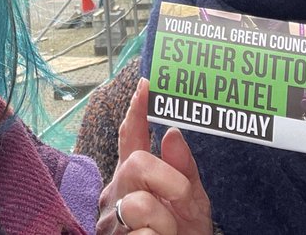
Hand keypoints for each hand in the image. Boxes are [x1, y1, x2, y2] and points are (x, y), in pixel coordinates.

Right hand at [97, 78, 212, 234]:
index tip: (146, 85)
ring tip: (169, 234)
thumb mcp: (193, 205)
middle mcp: (118, 194)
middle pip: (137, 165)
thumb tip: (173, 133)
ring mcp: (112, 221)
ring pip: (141, 205)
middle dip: (169, 181)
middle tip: (183, 199)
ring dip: (167, 223)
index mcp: (136, 177)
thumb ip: (185, 171)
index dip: (137, 111)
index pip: (131, 137)